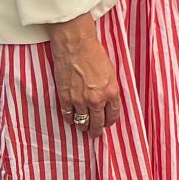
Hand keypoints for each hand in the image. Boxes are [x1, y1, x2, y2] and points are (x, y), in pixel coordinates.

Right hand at [46, 15, 121, 134]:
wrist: (76, 45)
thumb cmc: (95, 54)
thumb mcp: (111, 72)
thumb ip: (110, 88)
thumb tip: (108, 100)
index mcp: (111, 92)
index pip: (113, 115)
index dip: (110, 122)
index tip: (107, 124)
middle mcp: (97, 100)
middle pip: (98, 123)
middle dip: (97, 130)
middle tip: (95, 134)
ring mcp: (80, 100)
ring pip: (82, 122)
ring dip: (83, 127)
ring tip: (84, 128)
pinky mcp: (65, 97)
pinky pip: (68, 115)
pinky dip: (70, 120)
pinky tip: (71, 120)